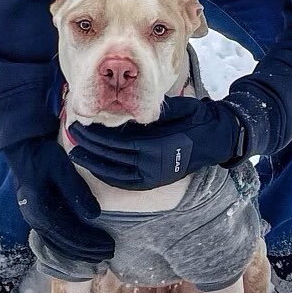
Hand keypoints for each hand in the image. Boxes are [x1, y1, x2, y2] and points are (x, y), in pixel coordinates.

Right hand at [3, 135, 114, 262]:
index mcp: (40, 209)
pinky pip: (52, 238)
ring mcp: (33, 220)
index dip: (90, 242)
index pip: (69, 233)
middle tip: (109, 252)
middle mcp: (34, 219)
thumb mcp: (62, 169)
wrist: (23, 150)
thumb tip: (95, 215)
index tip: (108, 245)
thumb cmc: (43, 157)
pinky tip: (80, 249)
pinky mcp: (36, 217)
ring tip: (98, 255)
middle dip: (87, 250)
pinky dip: (68, 246)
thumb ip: (77, 192)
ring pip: (57, 244)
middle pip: (63, 243)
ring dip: (79, 252)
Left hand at [68, 96, 246, 190]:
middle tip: (74, 133)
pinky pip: (124, 182)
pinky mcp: (154, 182)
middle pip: (111, 156)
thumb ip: (146, 114)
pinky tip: (96, 166)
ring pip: (114, 172)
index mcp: (155, 146)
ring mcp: (153, 177)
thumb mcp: (171, 110)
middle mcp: (152, 166)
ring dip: (93, 162)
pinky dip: (107, 174)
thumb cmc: (195, 119)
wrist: (217, 139)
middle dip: (89, 145)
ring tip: (77, 151)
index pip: (116, 142)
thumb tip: (119, 110)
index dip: (96, 134)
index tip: (81, 123)